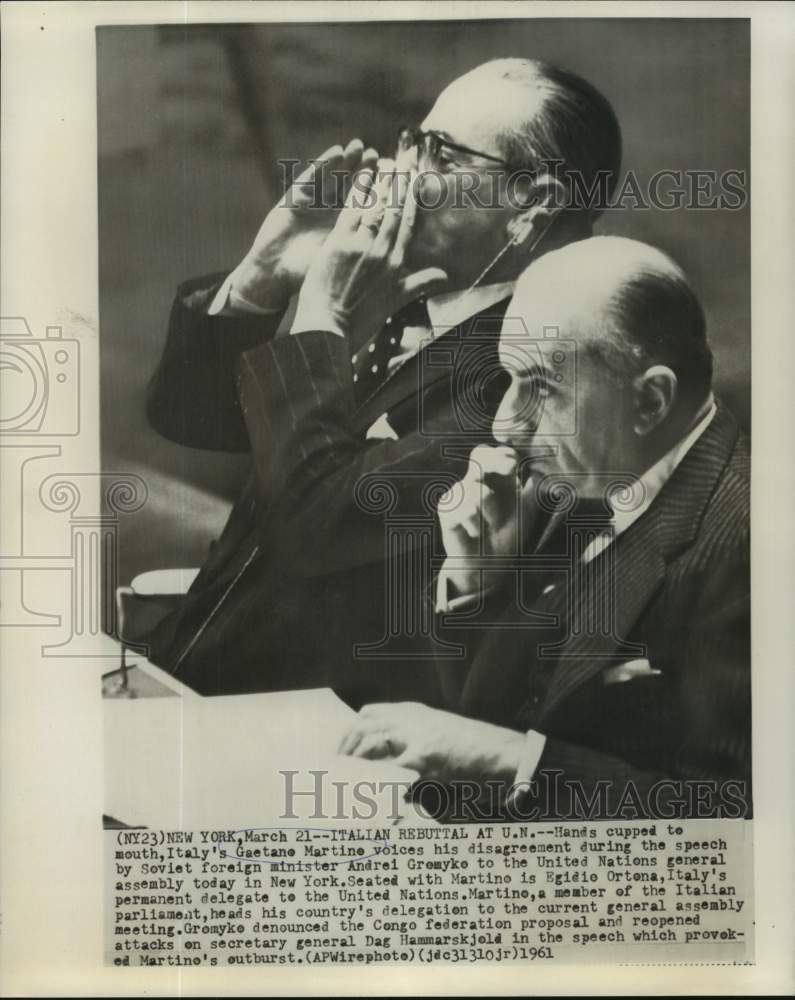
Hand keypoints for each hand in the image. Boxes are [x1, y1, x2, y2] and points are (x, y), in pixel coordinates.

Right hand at [228, 139, 378, 310]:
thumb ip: (362, 250)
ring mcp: (312, 202)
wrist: (274, 276)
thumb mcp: (340, 260)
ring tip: (359, 146)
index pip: (364, 202)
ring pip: (332, 176)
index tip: (394, 175)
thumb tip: (396, 252)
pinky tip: (336, 152)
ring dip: (346, 161)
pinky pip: (311, 177)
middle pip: (350, 185)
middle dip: (364, 169)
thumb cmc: (307, 275)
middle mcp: (329, 211)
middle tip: (378, 155)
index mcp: (343, 226)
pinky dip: (324, 164)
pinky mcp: (294, 197)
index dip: (378, 188)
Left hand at [290, 152, 447, 345]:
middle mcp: (384, 251)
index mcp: (397, 264)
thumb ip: (418, 284)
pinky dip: (359, 190)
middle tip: (406, 155)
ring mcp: (362, 245)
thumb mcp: (394, 303)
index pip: (409, 223)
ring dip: (383, 179)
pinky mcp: (340, 243)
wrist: (330, 330)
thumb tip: (443, 276)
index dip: (413, 197)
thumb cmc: (359, 322)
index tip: (417, 177)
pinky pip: (352, 209)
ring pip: (376, 205)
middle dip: (402, 180)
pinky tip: (363, 173)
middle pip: (396, 208)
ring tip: (387, 158)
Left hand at [338, 702, 523, 785]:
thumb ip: (413, 744)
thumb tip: (382, 770)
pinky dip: (378, 787)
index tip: (339, 754)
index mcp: (415, 712)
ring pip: (372, 745)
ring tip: (348, 788)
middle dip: (346, 750)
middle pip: (365, 725)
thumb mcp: (440, 735)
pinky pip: (391, 772)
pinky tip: (373, 801)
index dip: (350, 734)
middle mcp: (413, 719)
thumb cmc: (474, 753)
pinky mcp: (425, 757)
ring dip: (357, 767)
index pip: (369, 713)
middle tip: (336, 774)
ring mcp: (418, 736)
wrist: (505, 756)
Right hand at [437, 444, 522, 595]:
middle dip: (495, 459)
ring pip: (476, 488)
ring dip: (491, 513)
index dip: (507, 453)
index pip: (499, 454)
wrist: (487, 565)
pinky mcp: (446, 508)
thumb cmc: (507, 536)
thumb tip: (546, 468)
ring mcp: (459, 492)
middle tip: (510, 467)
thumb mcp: (527, 513)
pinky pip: (463, 509)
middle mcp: (478, 480)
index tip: (516, 463)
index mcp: (498, 478)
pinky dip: (474, 525)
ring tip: (490, 527)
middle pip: (481, 454)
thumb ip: (535, 490)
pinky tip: (474, 533)